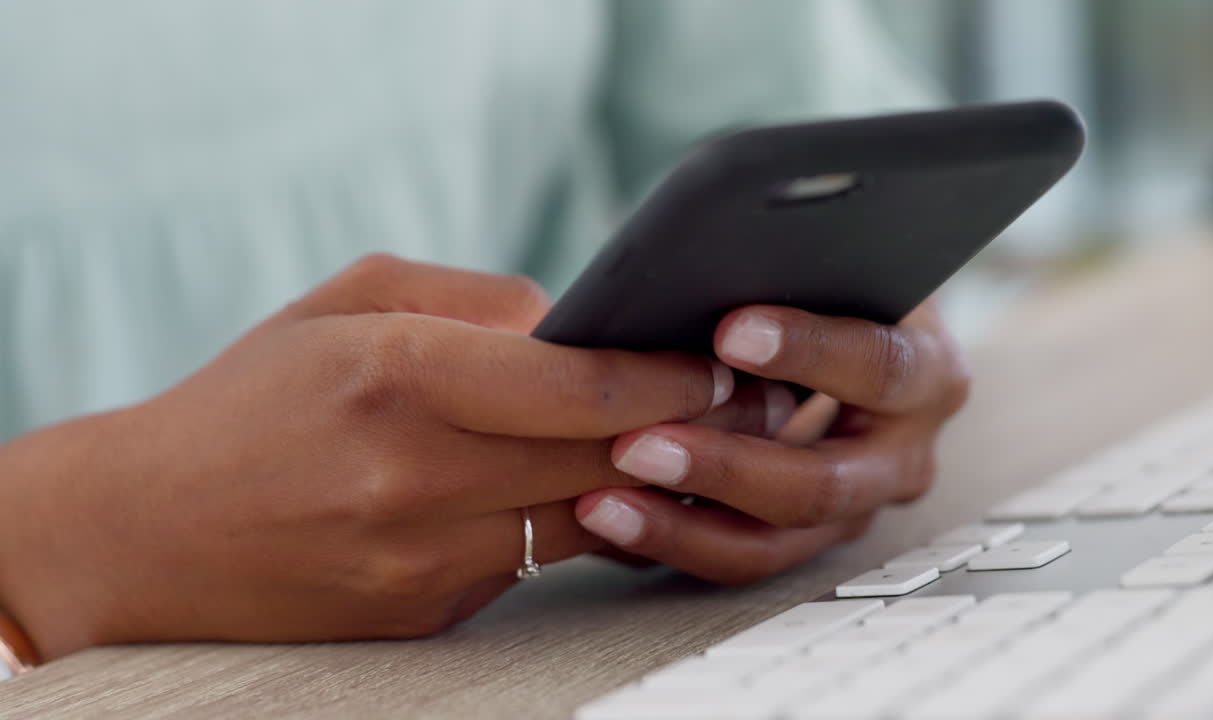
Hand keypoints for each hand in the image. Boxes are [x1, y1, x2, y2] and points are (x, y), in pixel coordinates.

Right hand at [0, 254, 736, 659]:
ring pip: (584, 520)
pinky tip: (594, 492)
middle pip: (602, 457)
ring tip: (685, 447)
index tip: (723, 366)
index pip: (580, 382)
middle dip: (687, 430)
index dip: (671, 376)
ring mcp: (421, 557)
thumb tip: (570, 324)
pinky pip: (532, 562)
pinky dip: (570, 524)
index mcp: (399, 373)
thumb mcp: (345, 304)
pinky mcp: (423, 611)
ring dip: (646, 484)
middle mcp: (416, 474)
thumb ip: (468, 298)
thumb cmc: (253, 397)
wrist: (151, 528)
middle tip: (746, 407)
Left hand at [575, 301, 969, 584]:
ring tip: (600, 499)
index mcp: (928, 375)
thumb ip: (795, 267)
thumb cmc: (828, 288)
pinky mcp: (803, 541)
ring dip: (680, 524)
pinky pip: (735, 557)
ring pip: (773, 543)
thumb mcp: (829, 267)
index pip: (879, 368)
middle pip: (821, 484)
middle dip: (724, 467)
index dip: (808, 351)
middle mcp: (903, 457)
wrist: (846, 334)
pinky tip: (605, 516)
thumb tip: (716, 250)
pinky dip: (667, 538)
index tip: (729, 332)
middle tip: (637, 444)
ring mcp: (854, 509)